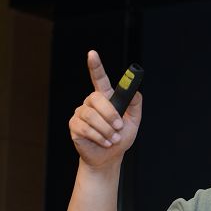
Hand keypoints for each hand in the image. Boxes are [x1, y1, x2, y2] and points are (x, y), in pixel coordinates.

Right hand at [68, 50, 141, 168]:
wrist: (109, 157)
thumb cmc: (121, 137)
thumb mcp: (134, 121)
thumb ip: (135, 105)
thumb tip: (135, 91)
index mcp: (106, 98)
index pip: (99, 78)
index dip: (95, 65)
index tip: (92, 53)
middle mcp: (91, 102)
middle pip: (96, 98)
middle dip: (110, 114)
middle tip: (119, 127)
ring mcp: (81, 113)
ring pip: (92, 116)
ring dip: (106, 130)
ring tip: (113, 139)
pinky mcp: (74, 125)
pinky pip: (85, 128)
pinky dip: (99, 137)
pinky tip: (104, 142)